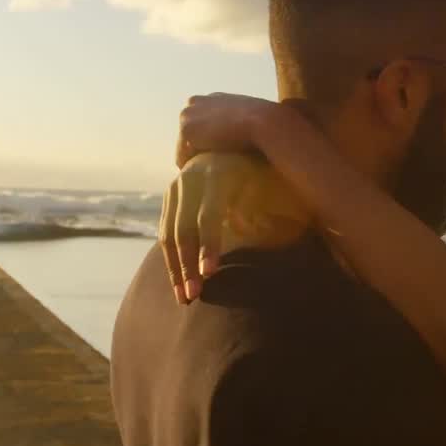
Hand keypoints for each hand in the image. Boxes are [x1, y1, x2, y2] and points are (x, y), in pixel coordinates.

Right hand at [158, 151, 310, 303]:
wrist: (239, 146)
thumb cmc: (266, 171)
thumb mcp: (273, 183)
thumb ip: (276, 207)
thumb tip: (279, 235)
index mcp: (218, 173)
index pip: (207, 216)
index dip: (207, 245)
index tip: (210, 274)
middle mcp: (191, 177)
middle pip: (182, 228)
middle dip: (186, 265)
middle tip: (192, 297)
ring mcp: (176, 186)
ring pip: (168, 234)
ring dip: (175, 269)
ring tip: (184, 299)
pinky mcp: (170, 197)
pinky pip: (165, 233)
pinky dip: (171, 259)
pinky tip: (180, 283)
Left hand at [174, 93, 280, 168]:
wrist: (264, 122)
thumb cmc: (268, 123)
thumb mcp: (253, 120)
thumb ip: (241, 125)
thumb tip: (247, 143)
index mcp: (214, 99)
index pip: (201, 123)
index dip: (207, 141)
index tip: (215, 156)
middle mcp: (196, 102)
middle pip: (188, 134)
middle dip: (196, 148)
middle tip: (208, 167)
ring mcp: (189, 114)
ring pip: (184, 146)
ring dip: (193, 158)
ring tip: (206, 173)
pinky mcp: (186, 129)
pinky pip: (182, 157)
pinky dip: (191, 166)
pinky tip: (205, 172)